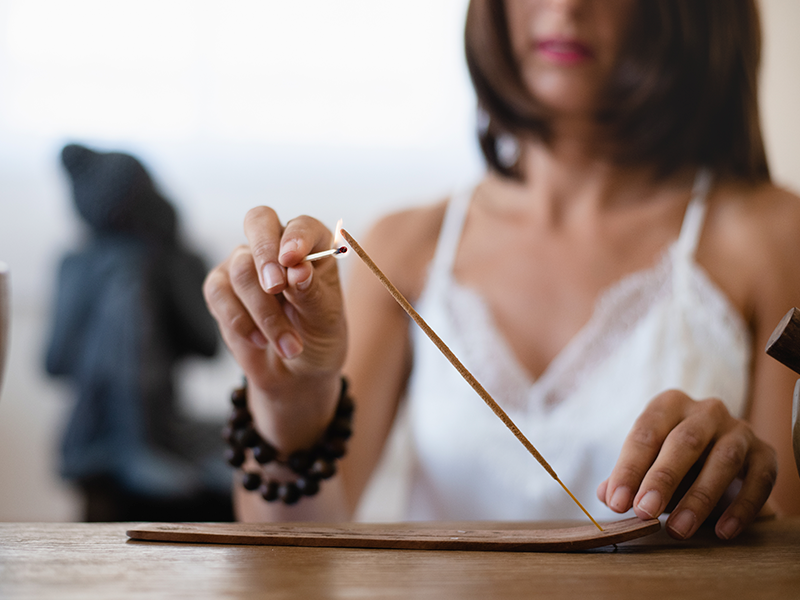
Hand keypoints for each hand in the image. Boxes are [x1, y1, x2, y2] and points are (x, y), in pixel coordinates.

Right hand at [203, 207, 346, 414]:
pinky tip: (260, 341)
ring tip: (289, 345)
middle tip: (275, 287)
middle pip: (258, 222)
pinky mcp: (220, 288)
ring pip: (241, 269)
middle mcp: (277, 246)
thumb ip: (312, 293)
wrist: (296, 373)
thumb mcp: (326, 319)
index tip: (293, 260)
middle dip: (265, 253)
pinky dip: (240, 321)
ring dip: (264, 312)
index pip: (301, 225)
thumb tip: (297, 270)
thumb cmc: (318, 337)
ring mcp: (245, 264)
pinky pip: (218, 293)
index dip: (295, 237)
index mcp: (313, 246)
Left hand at [597, 390, 776, 539]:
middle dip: (662, 479)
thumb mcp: (647, 463)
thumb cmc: (674, 459)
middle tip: (644, 512)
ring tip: (679, 529)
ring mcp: (739, 430)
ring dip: (699, 498)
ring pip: (723, 460)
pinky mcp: (766, 453)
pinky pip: (758, 479)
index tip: (616, 502)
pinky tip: (722, 531)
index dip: (628, 469)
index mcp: (669, 405)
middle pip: (683, 442)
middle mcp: (706, 411)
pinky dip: (741, 507)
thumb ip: (626, 478)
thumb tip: (606, 495)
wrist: (723, 458)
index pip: (645, 433)